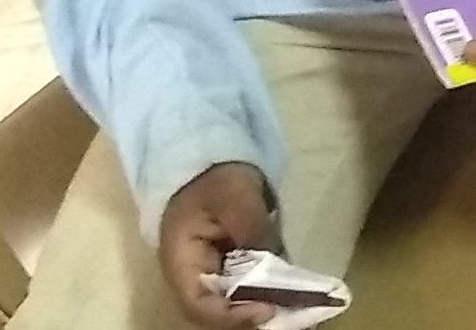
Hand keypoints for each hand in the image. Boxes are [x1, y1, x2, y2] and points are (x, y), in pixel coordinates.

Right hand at [157, 162, 278, 328]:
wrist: (210, 161)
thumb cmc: (215, 177)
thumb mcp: (235, 196)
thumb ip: (253, 231)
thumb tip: (277, 266)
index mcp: (180, 262)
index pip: (198, 304)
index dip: (230, 315)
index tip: (266, 310)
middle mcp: (192, 275)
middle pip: (216, 309)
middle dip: (251, 312)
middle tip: (288, 309)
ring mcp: (210, 272)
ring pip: (233, 301)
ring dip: (261, 303)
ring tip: (294, 303)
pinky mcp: (229, 265)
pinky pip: (245, 286)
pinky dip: (266, 290)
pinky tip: (290, 289)